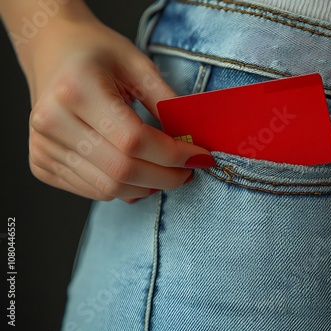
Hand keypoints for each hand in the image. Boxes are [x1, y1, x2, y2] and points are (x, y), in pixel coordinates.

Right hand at [23, 14, 213, 200]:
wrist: (51, 50)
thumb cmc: (96, 52)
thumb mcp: (138, 64)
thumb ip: (166, 102)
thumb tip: (192, 139)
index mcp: (77, 89)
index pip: (134, 140)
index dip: (174, 155)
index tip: (200, 156)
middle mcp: (53, 121)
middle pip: (122, 171)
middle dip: (166, 177)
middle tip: (188, 171)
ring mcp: (43, 146)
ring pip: (108, 188)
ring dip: (147, 187)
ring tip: (167, 172)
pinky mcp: (41, 163)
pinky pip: (93, 191)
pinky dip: (124, 188)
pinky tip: (139, 172)